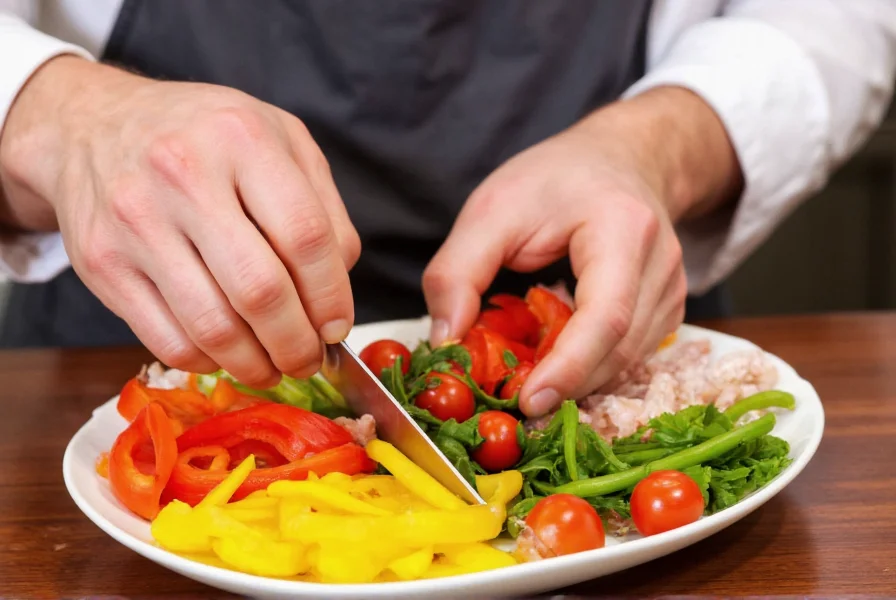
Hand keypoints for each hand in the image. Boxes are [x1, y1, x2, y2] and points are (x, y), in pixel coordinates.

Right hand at [0, 57, 360, 386]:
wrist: (94, 125)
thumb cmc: (204, 137)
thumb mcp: (279, 140)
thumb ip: (323, 207)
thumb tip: (338, 287)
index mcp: (243, 138)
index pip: (305, 237)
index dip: (331, 296)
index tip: (337, 326)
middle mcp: (184, 174)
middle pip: (260, 291)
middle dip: (296, 344)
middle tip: (309, 359)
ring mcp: (137, 221)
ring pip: (212, 327)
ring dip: (254, 364)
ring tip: (272, 367)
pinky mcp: (102, 263)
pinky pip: (167, 339)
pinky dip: (207, 362)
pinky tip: (225, 355)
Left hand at [423, 87, 741, 416]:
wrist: (621, 158)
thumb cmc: (555, 179)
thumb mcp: (492, 209)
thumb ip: (458, 271)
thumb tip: (445, 341)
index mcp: (622, 229)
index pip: (606, 315)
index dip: (570, 367)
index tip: (529, 401)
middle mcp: (661, 264)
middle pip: (620, 350)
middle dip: (567, 385)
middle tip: (512, 403)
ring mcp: (672, 290)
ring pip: (627, 362)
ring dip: (577, 382)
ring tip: (528, 380)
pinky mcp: (668, 309)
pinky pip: (630, 356)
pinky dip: (591, 369)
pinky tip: (556, 361)